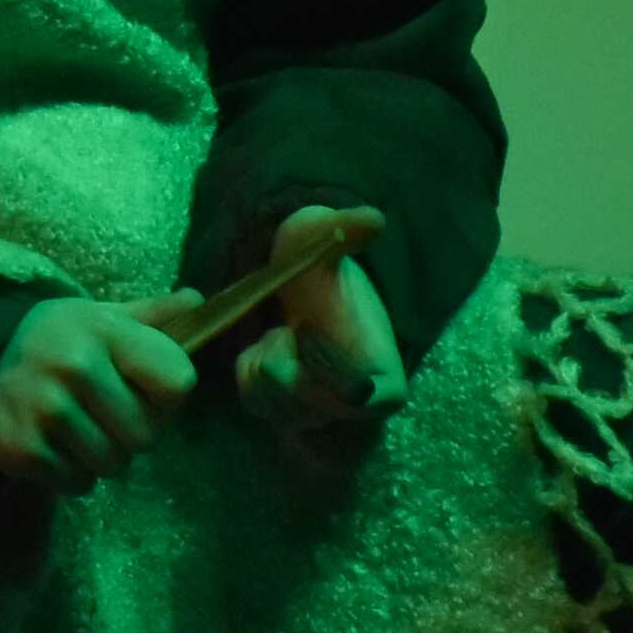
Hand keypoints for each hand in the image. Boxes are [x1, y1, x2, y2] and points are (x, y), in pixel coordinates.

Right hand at [0, 293, 197, 498]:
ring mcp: (39, 406)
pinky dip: (69, 474)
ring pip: (111, 464)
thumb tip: (197, 299)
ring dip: (101, 457)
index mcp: (101, 327)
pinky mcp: (15, 446)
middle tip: (103, 414)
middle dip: (131, 432)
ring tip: (78, 430)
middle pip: (145, 434)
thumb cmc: (62, 344)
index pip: (178, 384)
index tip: (138, 385)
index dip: (164, 395)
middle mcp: (70, 362)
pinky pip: (75, 482)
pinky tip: (53, 444)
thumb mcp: (103, 319)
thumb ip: (153, 317)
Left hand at [226, 204, 404, 443]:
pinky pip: (255, 402)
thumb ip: (347, 234)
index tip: (307, 330)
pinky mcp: (284, 412)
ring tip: (282, 334)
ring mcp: (318, 414)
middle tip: (291, 327)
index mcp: (384, 380)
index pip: (362, 397)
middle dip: (286, 361)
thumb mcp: (328, 246)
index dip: (327, 365)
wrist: (303, 291)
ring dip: (266, 362)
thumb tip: (374, 218)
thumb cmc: (323, 274)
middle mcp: (354, 409)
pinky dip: (248, 370)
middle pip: (308, 405)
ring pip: (277, 406)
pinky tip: (262, 346)